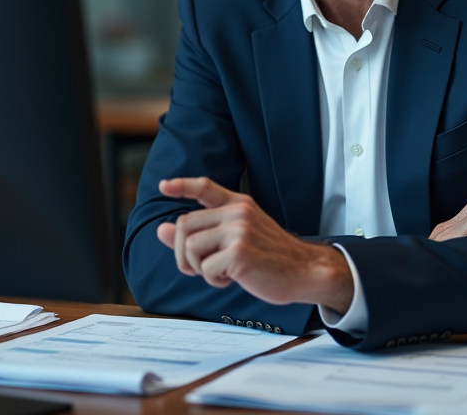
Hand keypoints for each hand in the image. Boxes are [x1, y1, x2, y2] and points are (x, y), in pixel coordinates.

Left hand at [156, 177, 352, 311]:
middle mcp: (237, 213)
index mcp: (238, 204)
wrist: (305, 271)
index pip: (205, 187)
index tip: (164, 186)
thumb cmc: (271, 257)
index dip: (182, 185)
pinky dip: (214, 279)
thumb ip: (201, 233)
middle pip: (184, 225)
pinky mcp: (239, 253)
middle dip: (183, 252)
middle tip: (201, 267)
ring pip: (189, 247)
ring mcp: (239, 231)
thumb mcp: (237, 238)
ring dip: (199, 268)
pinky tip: (233, 278)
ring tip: (222, 271)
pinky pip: (205, 268)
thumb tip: (161, 230)